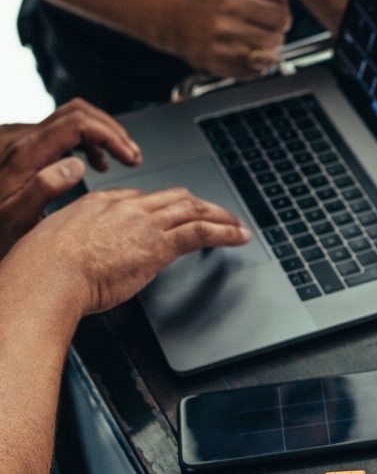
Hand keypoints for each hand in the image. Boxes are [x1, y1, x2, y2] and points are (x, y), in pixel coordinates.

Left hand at [0, 99, 141, 257]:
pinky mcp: (25, 151)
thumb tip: (76, 164)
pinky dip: (88, 142)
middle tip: (132, 156)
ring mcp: (23, 144)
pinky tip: (95, 163)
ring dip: (102, 134)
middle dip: (112, 131)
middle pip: (78, 112)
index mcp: (25, 155)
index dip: (110, 135)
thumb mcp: (14, 220)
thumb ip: (43, 190)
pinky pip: (63, 132)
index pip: (78, 123)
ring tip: (122, 158)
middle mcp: (23, 142)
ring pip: (72, 118)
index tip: (129, 158)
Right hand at [2, 187, 250, 318]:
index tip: (168, 215)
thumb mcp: (51, 244)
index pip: (137, 197)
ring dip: (219, 216)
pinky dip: (225, 232)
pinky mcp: (158, 244)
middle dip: (197, 204)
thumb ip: (73, 242)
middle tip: (215, 213)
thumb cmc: (40, 269)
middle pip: (172, 197)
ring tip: (236, 224)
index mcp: (97, 204)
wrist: (46, 275)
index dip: (158, 206)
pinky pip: (201, 232)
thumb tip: (80, 255)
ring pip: (192, 210)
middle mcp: (124, 207)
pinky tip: (239, 237)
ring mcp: (143, 223)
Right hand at [168, 0, 292, 78]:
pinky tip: (245, 54)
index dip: (283, 18)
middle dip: (275, 35)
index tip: (272, 17)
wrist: (181, 22)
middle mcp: (225, 27)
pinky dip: (256, 66)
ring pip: (269, 59)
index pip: (281, 18)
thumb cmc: (219, 1)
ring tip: (255, 42)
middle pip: (277, 39)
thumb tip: (286, 5)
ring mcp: (221, 50)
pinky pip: (255, 73)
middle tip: (261, 30)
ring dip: (268, 52)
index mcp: (232, 2)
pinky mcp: (218, 68)